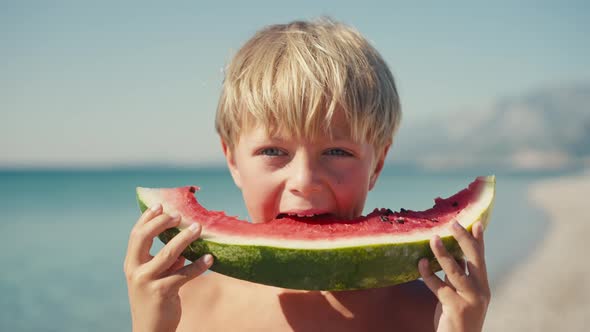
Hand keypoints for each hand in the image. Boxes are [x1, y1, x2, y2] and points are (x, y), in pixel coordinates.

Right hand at [124, 203, 213, 331]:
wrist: (150, 330)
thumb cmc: (156, 299)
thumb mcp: (156, 276)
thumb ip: (166, 259)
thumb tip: (185, 242)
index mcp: (132, 263)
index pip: (136, 234)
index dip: (147, 218)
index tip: (161, 205)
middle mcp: (135, 270)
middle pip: (143, 238)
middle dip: (161, 223)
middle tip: (180, 215)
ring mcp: (146, 281)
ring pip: (167, 254)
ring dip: (184, 239)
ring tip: (199, 228)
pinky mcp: (161, 293)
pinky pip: (183, 275)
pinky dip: (198, 265)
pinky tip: (210, 259)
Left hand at [418, 221, 490, 331]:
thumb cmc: (456, 319)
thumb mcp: (459, 295)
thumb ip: (457, 278)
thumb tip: (449, 255)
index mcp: (482, 286)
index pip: (480, 258)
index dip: (478, 239)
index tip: (475, 221)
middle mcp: (480, 291)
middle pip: (474, 259)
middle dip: (464, 239)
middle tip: (453, 223)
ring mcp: (470, 300)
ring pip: (455, 271)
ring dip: (443, 253)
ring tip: (432, 238)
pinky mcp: (456, 308)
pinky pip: (440, 286)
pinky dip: (428, 274)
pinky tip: (421, 263)